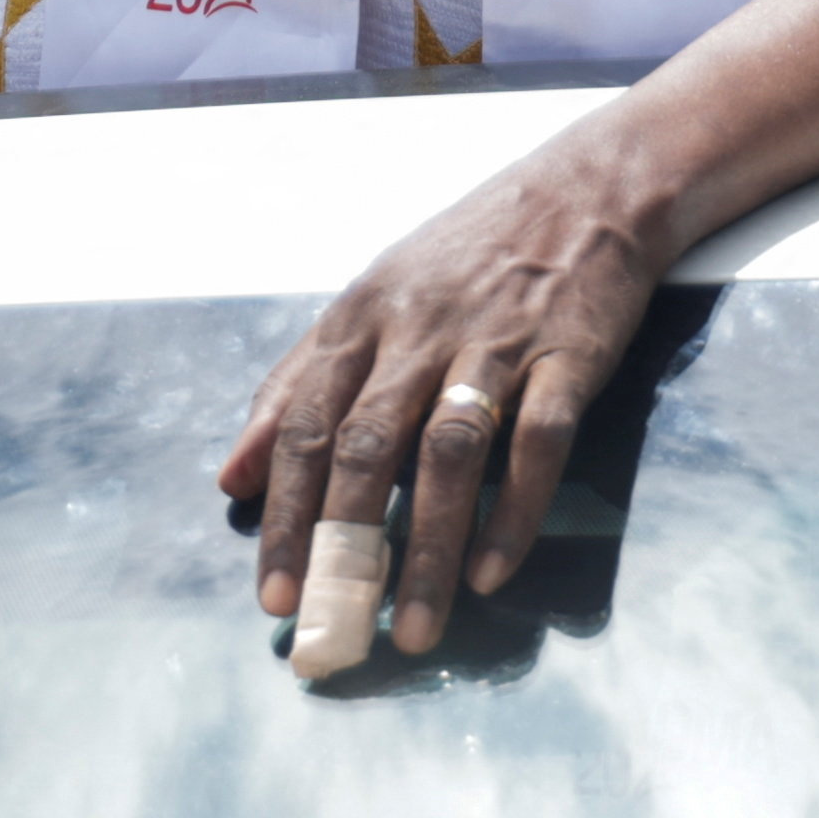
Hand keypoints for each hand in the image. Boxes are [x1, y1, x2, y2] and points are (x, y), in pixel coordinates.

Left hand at [219, 134, 665, 668]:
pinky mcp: (567, 356)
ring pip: (448, 453)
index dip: (287, 512)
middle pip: (367, 445)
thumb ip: (297, 383)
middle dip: (341, 544)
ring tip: (412, 629)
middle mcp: (420, 331)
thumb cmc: (466, 254)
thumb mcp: (369, 301)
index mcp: (363, 317)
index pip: (307, 424)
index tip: (272, 593)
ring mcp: (495, 343)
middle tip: (327, 626)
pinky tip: (490, 573)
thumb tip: (232, 474)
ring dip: (426, 548)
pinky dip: (513, 511)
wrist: (586, 189)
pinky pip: (538, 442)